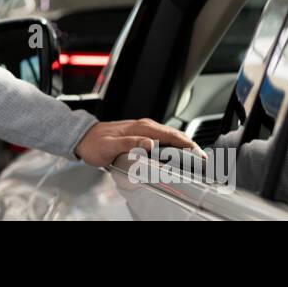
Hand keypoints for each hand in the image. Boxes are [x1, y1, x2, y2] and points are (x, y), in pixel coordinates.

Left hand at [72, 118, 203, 167]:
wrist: (83, 137)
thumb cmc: (94, 143)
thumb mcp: (109, 146)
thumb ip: (130, 144)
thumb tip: (149, 143)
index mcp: (141, 128)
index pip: (170, 135)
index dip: (187, 145)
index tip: (199, 155)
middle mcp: (145, 126)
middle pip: (175, 135)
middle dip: (191, 146)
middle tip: (204, 160)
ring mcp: (144, 129)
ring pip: (171, 136)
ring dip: (184, 146)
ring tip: (196, 159)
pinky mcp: (142, 134)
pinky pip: (163, 139)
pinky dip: (174, 145)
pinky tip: (178, 154)